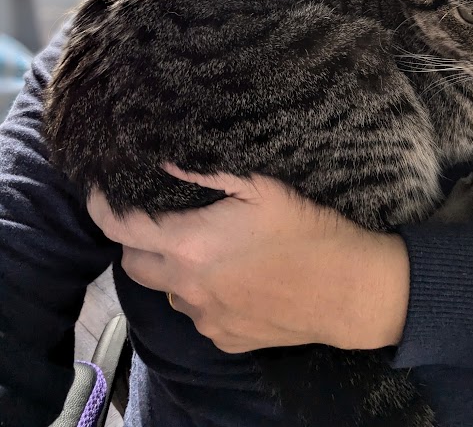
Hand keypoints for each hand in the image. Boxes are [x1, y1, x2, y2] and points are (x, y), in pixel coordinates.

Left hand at [87, 168, 409, 353]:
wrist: (349, 289)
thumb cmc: (307, 228)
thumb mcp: (260, 185)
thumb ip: (204, 171)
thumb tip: (160, 157)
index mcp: (190, 245)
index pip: (119, 227)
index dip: (101, 205)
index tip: (99, 189)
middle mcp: (187, 287)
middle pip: (133, 264)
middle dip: (136, 239)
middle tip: (161, 216)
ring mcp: (205, 318)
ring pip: (167, 290)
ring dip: (173, 268)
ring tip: (207, 245)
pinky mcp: (226, 339)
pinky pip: (198, 314)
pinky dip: (202, 294)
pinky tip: (234, 276)